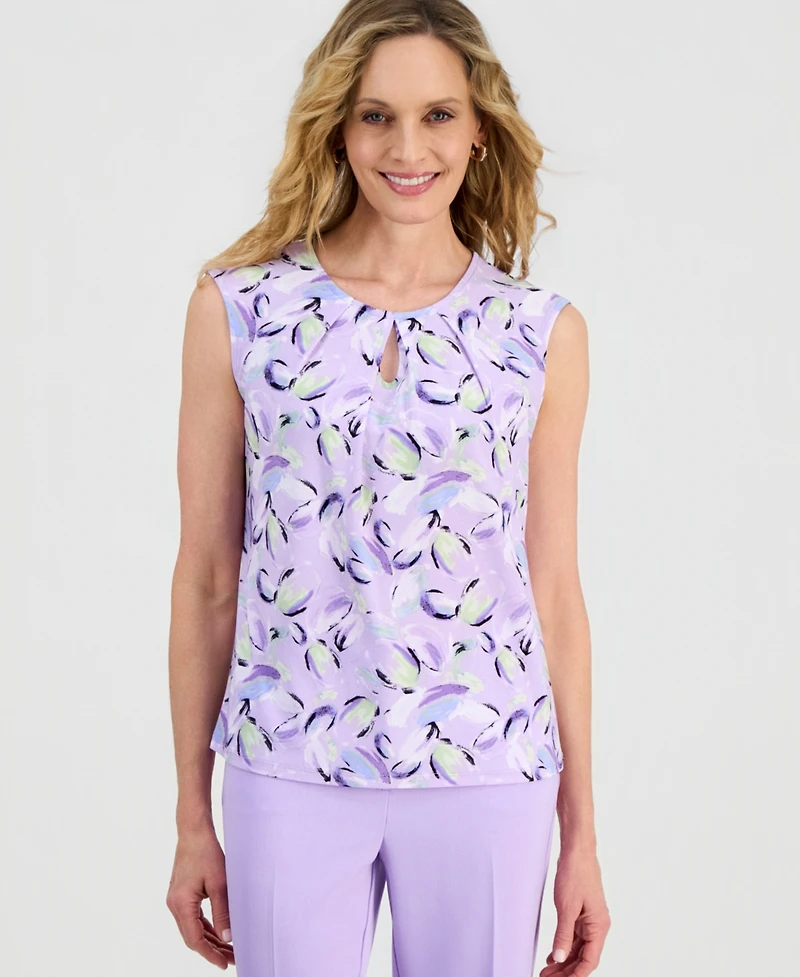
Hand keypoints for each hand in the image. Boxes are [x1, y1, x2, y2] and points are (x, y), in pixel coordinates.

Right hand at [166, 823, 234, 969]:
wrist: (193, 832)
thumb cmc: (207, 853)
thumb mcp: (220, 883)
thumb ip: (223, 911)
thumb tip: (227, 937)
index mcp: (181, 904)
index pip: (195, 939)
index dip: (210, 954)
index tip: (225, 964)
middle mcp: (175, 905)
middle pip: (193, 937)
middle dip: (212, 950)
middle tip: (232, 958)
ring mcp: (176, 900)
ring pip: (193, 928)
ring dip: (210, 939)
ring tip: (229, 949)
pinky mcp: (181, 895)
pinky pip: (193, 918)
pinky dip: (206, 927)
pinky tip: (219, 933)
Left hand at [540, 843, 610, 975]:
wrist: (577, 851)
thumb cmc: (575, 874)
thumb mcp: (566, 907)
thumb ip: (563, 935)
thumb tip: (559, 958)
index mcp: (599, 927)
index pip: (589, 961)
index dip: (575, 975)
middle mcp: (597, 926)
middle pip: (583, 958)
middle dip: (566, 971)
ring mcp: (589, 920)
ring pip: (578, 949)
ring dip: (563, 961)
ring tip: (546, 971)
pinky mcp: (581, 913)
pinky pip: (573, 937)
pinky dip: (563, 947)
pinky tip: (552, 955)